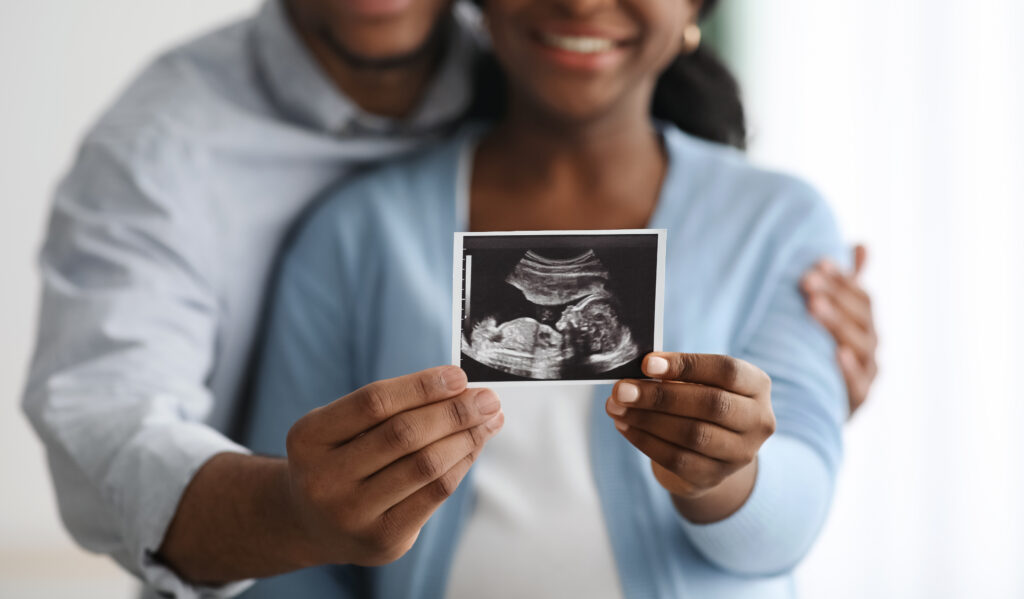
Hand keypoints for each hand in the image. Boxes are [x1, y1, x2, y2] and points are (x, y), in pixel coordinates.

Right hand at [285, 366, 503, 565]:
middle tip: (488, 399)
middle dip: (454, 412)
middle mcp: (323, 478)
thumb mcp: (342, 428)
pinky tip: (473, 447)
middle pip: (403, 435)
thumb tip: (460, 388)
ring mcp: (351, 514)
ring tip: (489, 421)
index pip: (374, 403)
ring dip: (466, 438)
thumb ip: (391, 407)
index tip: (459, 376)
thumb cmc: (340, 460)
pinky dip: (461, 465)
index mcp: (308, 437)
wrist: (313, 524)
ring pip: (425, 466)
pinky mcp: (382, 540)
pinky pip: (434, 494)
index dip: (421, 386)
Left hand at [606, 353, 774, 522]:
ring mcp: (740, 453)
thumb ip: (674, 374)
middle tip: (622, 389)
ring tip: (617, 407)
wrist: (709, 451)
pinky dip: (645, 441)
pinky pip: (677, 459)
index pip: (726, 371)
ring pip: (693, 434)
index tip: (646, 364)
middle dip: (660, 396)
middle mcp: (757, 421)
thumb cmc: (699, 402)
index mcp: (757, 386)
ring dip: (647, 419)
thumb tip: (634, 375)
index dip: (686, 366)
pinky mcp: (715, 477)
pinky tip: (624, 426)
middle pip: (711, 405)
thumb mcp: (698, 382)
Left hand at [801, 244, 877, 416]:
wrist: (817, 411)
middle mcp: (871, 346)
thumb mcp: (834, 319)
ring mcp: (867, 373)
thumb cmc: (822, 356)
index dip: (842, 278)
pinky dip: (849, 368)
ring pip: (860, 345)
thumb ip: (847, 284)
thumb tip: (863, 245)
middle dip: (834, 295)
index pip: (860, 295)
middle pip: (860, 316)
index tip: (818, 262)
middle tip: (806, 280)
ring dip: (837, 324)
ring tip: (814, 306)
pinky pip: (858, 384)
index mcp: (866, 324)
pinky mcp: (858, 400)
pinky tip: (838, 354)